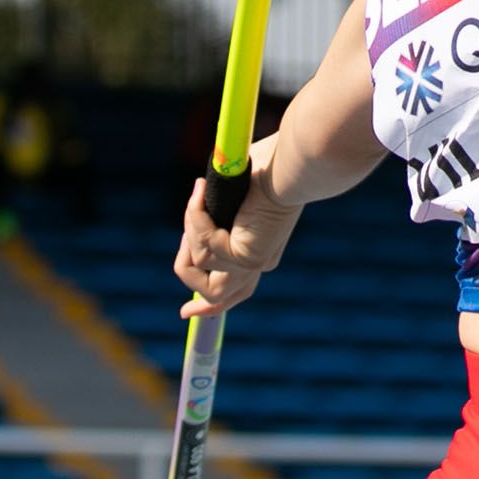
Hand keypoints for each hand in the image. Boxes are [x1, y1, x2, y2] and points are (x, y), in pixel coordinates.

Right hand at [174, 135, 301, 318]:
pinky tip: (200, 192)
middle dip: (186, 263)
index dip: (207, 306)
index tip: (184, 314)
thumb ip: (219, 204)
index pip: (234, 292)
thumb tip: (198, 196)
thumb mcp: (237, 187)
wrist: (294, 164)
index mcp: (261, 250)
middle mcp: (258, 263)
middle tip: (187, 218)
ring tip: (199, 196)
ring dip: (191, 230)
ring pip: (199, 268)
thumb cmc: (272, 164)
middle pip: (214, 295)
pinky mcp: (245, 257)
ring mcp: (252, 263)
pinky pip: (204, 248)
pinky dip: (196, 218)